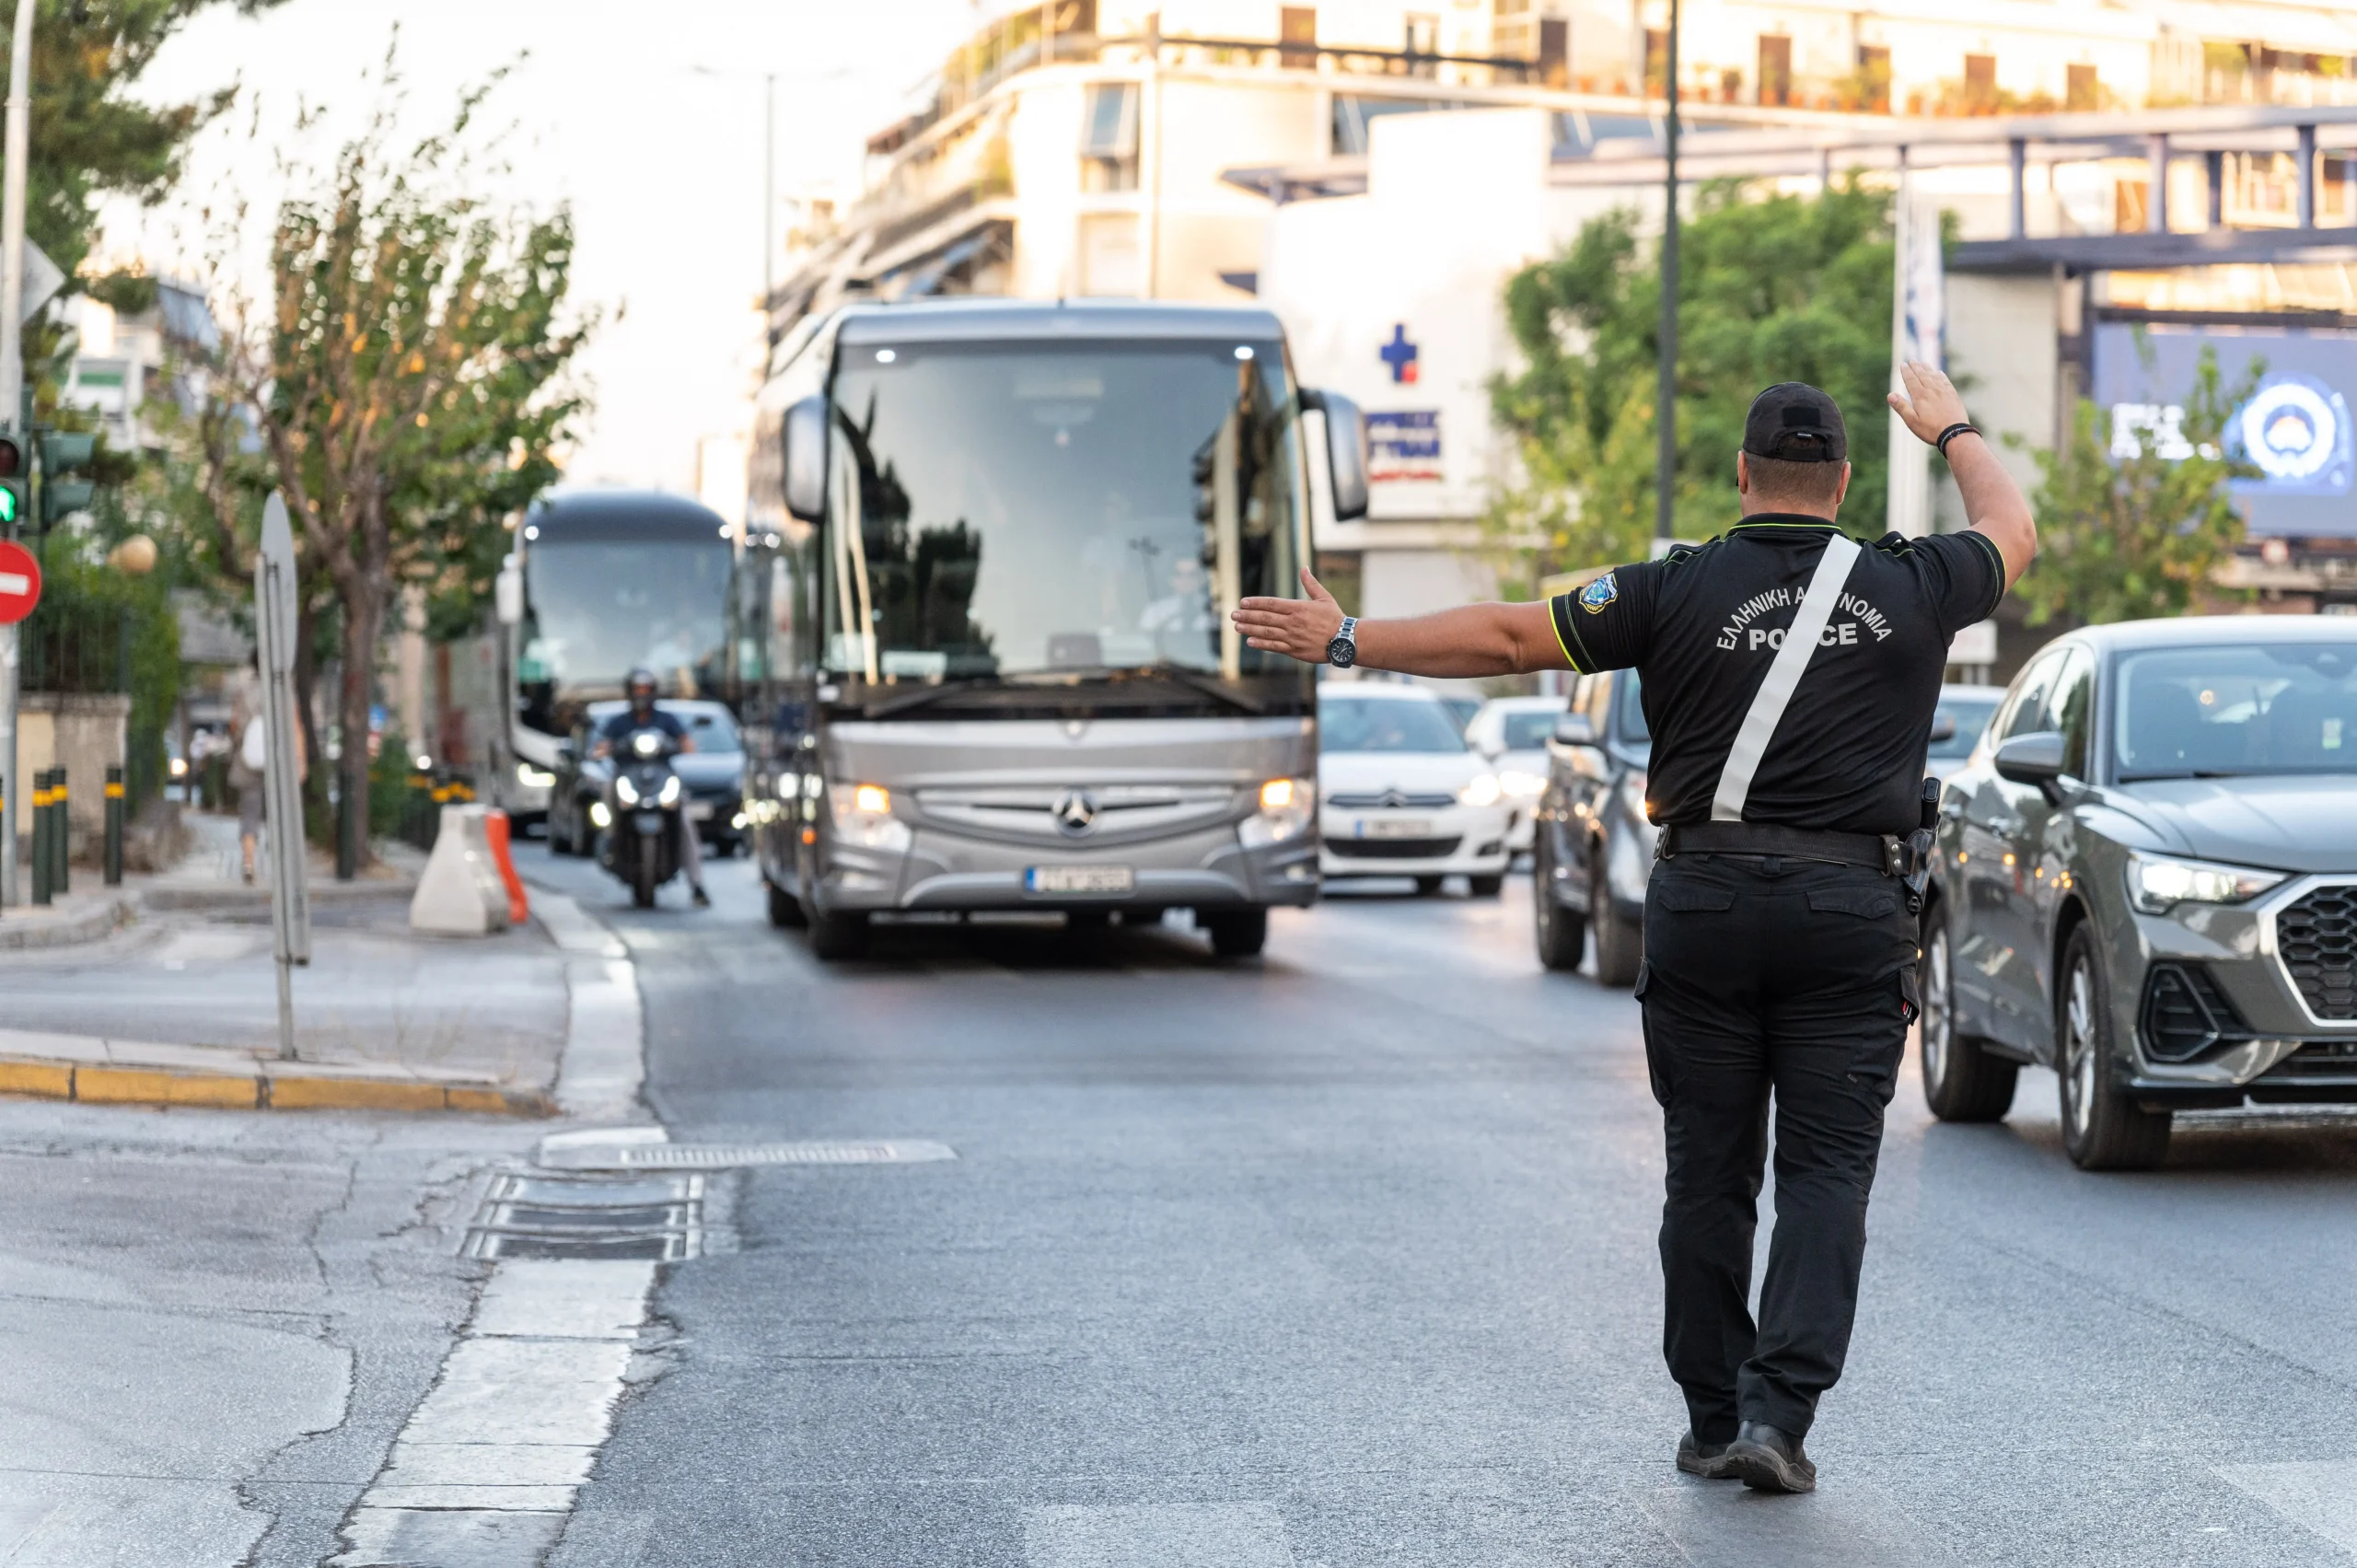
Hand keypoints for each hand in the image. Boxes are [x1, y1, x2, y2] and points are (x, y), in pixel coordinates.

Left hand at [1231, 567, 1345, 663]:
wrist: (1345, 641)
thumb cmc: (1335, 618)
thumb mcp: (1324, 598)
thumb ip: (1310, 583)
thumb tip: (1304, 567)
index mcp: (1298, 608)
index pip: (1272, 603)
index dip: (1256, 603)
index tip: (1243, 602)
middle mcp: (1293, 622)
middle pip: (1265, 618)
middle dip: (1247, 615)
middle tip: (1233, 614)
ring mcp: (1292, 637)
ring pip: (1266, 632)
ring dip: (1250, 628)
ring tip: (1237, 626)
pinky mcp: (1295, 651)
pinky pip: (1274, 647)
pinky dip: (1261, 644)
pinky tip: (1250, 641)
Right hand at [1887, 360, 1970, 446]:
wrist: (1954, 433)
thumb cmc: (1931, 430)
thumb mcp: (1912, 421)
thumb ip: (1902, 407)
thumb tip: (1890, 395)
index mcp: (1920, 396)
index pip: (1911, 380)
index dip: (1906, 372)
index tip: (1902, 364)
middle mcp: (1932, 390)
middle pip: (1922, 375)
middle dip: (1916, 367)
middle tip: (1912, 359)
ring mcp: (1944, 392)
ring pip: (1934, 376)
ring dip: (1927, 369)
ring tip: (1923, 363)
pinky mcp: (1953, 396)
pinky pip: (1945, 382)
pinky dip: (1941, 376)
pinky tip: (1939, 373)